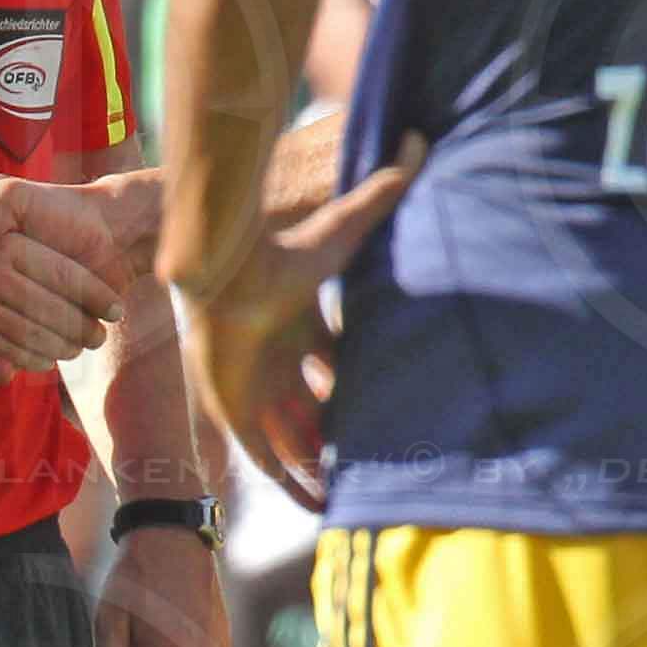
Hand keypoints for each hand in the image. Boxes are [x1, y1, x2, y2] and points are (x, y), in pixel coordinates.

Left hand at [183, 138, 420, 507]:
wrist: (228, 275)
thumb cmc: (286, 253)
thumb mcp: (346, 228)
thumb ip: (382, 191)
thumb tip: (417, 140)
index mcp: (300, 321)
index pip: (334, 357)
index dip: (356, 378)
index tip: (386, 399)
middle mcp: (276, 357)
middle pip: (313, 403)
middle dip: (338, 429)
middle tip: (374, 457)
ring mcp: (254, 386)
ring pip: (291, 436)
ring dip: (317, 464)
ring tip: (350, 496)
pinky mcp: (235, 412)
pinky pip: (264, 458)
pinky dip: (287, 482)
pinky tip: (313, 507)